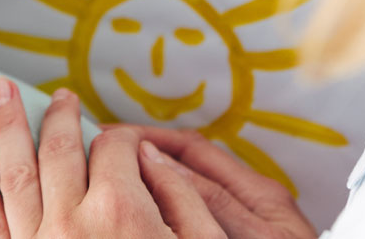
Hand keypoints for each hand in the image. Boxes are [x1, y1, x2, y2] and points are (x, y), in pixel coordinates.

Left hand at [0, 77, 226, 237]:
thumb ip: (181, 197)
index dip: (123, 137)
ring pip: (17, 169)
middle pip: (61, 147)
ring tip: (0, 91)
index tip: (127, 142)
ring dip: (8, 124)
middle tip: (58, 95)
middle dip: (59, 114)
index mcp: (122, 210)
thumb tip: (151, 154)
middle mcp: (73, 218)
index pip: (115, 148)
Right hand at [113, 124, 318, 238]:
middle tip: (106, 155)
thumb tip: (160, 163)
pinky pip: (199, 216)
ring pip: (192, 193)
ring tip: (119, 180)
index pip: (194, 150)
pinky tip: (152, 215)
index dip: (151, 138)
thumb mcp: (253, 235)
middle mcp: (253, 202)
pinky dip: (172, 208)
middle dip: (148, 156)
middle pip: (191, 166)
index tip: (115, 136)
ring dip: (157, 181)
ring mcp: (250, 222)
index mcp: (259, 193)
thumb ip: (212, 201)